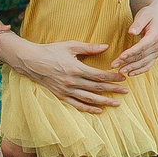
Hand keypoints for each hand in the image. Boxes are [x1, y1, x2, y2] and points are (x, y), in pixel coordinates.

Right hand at [1, 33, 126, 111]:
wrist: (31, 61)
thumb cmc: (51, 51)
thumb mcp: (71, 46)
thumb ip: (89, 47)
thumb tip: (106, 46)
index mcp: (76, 69)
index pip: (99, 75)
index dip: (113, 77)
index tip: (124, 78)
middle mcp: (72, 82)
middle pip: (97, 88)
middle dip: (113, 90)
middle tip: (126, 91)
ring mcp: (66, 90)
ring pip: (89, 99)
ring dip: (104, 102)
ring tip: (116, 103)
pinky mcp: (61, 95)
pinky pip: (77, 104)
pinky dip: (88, 109)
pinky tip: (98, 111)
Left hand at [115, 0, 157, 74]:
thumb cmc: (148, 14)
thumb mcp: (143, 15)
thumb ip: (138, 24)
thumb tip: (131, 32)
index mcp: (156, 35)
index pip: (142, 46)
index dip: (131, 52)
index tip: (120, 57)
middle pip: (142, 56)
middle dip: (128, 62)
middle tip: (114, 66)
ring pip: (145, 62)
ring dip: (132, 68)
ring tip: (120, 71)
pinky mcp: (155, 54)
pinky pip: (148, 65)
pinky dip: (140, 70)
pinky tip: (130, 74)